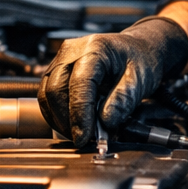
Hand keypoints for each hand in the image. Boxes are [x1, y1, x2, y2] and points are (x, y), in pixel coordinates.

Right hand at [37, 16, 187, 147]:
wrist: (137, 50)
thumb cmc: (139, 61)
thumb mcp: (140, 80)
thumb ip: (123, 100)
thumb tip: (105, 122)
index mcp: (95, 49)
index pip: (79, 84)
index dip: (80, 114)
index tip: (84, 137)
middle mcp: (72, 51)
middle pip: (56, 89)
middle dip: (66, 120)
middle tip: (83, 140)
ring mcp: (61, 60)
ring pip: (47, 94)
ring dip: (59, 120)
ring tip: (79, 134)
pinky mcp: (57, 71)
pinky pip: (47, 95)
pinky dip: (56, 114)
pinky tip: (72, 125)